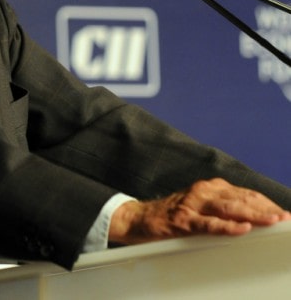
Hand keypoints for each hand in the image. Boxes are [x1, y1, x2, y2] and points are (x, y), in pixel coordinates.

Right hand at [109, 177, 290, 244]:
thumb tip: (252, 218)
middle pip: (241, 199)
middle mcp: (203, 191)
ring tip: (272, 222)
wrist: (139, 218)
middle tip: (285, 219)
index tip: (284, 214)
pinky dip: (227, 226)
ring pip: (229, 208)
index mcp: (210, 188)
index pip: (245, 194)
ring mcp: (192, 205)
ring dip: (253, 215)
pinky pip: (209, 224)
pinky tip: (242, 229)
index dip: (266, 203)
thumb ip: (222, 209)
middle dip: (266, 209)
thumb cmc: (173, 215)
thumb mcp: (200, 206)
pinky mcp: (183, 220)